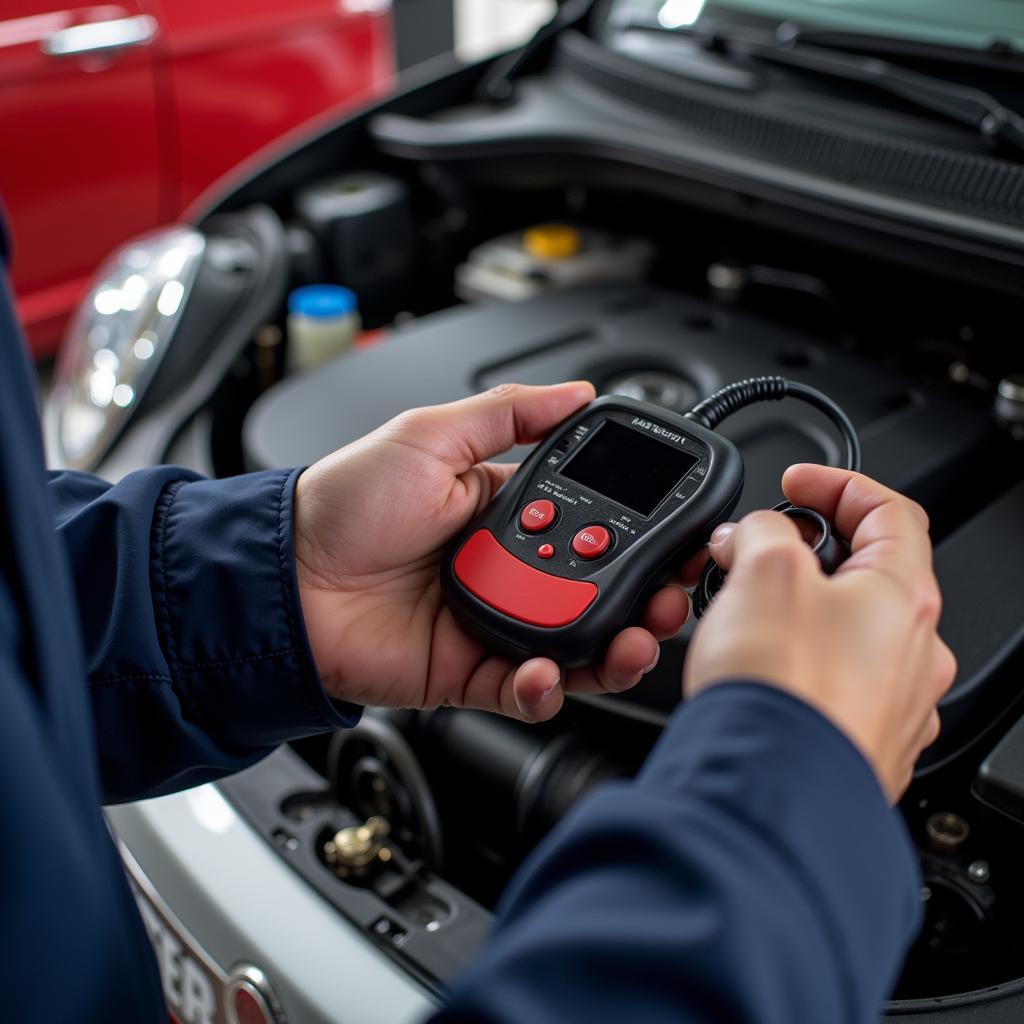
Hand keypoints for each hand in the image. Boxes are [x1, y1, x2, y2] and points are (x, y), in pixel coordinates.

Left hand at [294, 383, 690, 722]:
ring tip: (637, 639)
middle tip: (672, 594)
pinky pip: (524, 691)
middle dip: (646, 598)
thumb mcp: (429, 435)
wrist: (285, 576)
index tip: (673, 534)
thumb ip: (508, 414)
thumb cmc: (343, 502)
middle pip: (597, 592)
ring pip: (575, 647)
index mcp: (505, 513)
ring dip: (617, 649)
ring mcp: (492, 624)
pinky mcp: (467, 674)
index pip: (592, 524)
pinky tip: (550, 673)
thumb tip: (575, 393)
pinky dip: (546, 690)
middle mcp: (508, 571)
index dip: (636, 533)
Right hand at [683, 465, 956, 801]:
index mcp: (903, 597)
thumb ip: (762, 533)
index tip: (797, 484)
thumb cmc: (783, 690)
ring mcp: (892, 705)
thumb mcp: (764, 571)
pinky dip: (798, 666)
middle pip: (864, 575)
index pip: (890, 510)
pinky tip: (759, 672)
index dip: (838, 484)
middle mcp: (912, 652)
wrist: (772, 790)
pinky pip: (833, 686)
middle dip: (804, 556)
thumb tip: (751, 536)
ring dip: (799, 612)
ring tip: (744, 618)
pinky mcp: (860, 744)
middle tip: (752, 557)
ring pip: (846, 634)